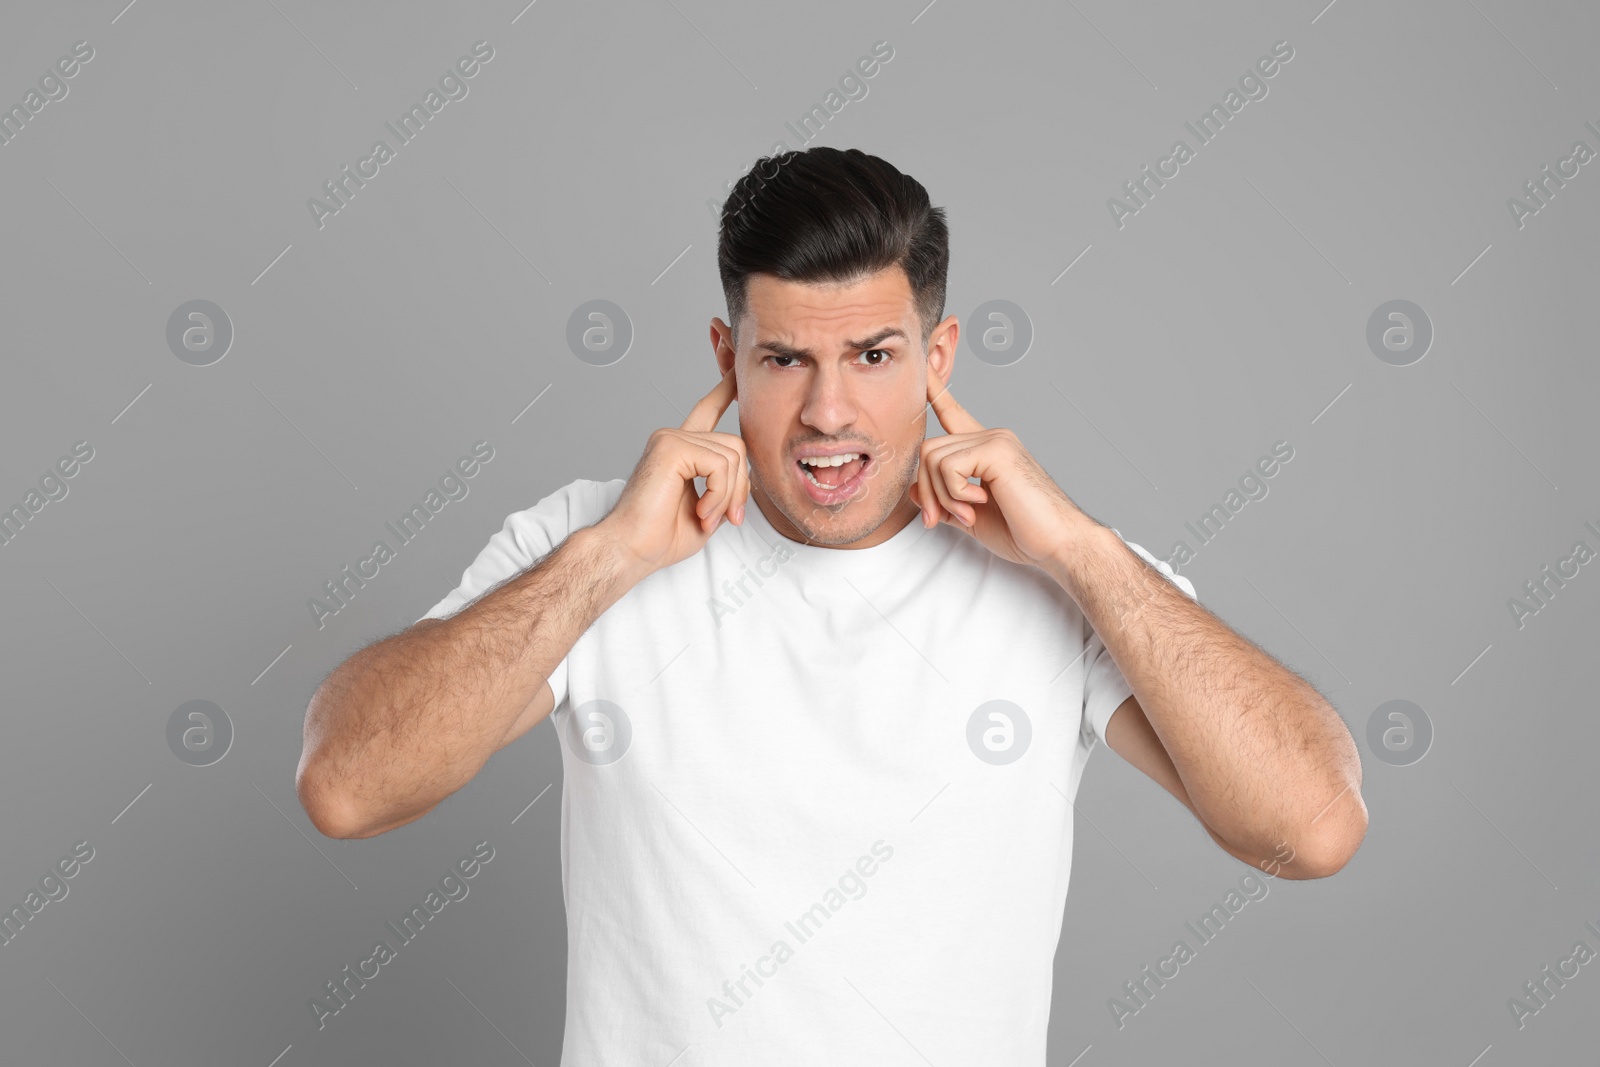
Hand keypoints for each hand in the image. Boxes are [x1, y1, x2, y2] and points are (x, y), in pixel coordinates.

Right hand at [596, 368, 750, 578]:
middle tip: (729, 519)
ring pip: (732, 456)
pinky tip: (701, 511)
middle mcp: (674, 438)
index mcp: (680, 450)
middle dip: (740, 487)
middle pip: (736, 445)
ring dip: (728, 496)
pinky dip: (719, 494)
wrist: (630, 549)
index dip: (724, 392)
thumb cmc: (660, 537)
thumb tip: (746, 477)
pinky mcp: (671, 447)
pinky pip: (719, 465)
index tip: (736, 375)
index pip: (706, 411)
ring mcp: (671, 439)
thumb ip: (726, 487)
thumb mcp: (708, 510)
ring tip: (707, 518)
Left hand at [908, 380, 1096, 567]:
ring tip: (967, 515)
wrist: (1058, 543)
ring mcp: (995, 440)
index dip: (935, 390)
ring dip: (940, 496)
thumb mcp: (969, 516)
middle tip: (939, 521)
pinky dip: (953, 493)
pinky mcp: (997, 450)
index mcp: (986, 448)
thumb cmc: (1023, 531)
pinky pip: (947, 466)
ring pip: (932, 457)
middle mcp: (991, 436)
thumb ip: (942, 500)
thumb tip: (913, 489)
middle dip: (926, 491)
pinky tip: (979, 505)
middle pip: (928, 449)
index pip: (952, 412)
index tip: (923, 365)